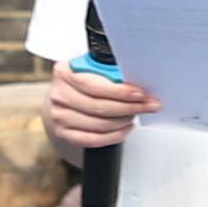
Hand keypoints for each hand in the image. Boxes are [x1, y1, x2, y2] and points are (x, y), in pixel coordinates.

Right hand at [37, 64, 153, 151]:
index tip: (141, 93)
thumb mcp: (92, 67)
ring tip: (136, 114)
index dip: (121, 92)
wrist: (64, 98)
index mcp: (64, 72)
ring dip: (124, 120)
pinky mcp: (64, 133)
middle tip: (148, 105)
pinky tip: (125, 127)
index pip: (95, 86)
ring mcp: (59, 116)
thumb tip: (137, 78)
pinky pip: (94, 139)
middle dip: (129, 107)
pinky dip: (115, 135)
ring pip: (100, 124)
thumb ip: (109, 70)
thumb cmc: (83, 81)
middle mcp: (59, 95)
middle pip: (99, 107)